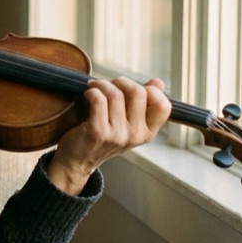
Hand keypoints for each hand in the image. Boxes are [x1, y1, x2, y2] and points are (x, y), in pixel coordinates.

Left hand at [47, 76, 171, 193]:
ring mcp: (117, 135)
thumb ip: (143, 104)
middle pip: (138, 92)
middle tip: (108, 85)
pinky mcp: (98, 132)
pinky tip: (88, 95)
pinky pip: (99, 100)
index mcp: (147, 133)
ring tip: (94, 87)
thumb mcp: (127, 124)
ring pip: (116, 94)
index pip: (164, 106)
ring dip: (102, 85)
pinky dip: (92, 92)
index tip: (132, 89)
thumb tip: (158, 83)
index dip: (151, 91)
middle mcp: (136, 135)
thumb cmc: (102, 137)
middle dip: (120, 82)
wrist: (77, 160)